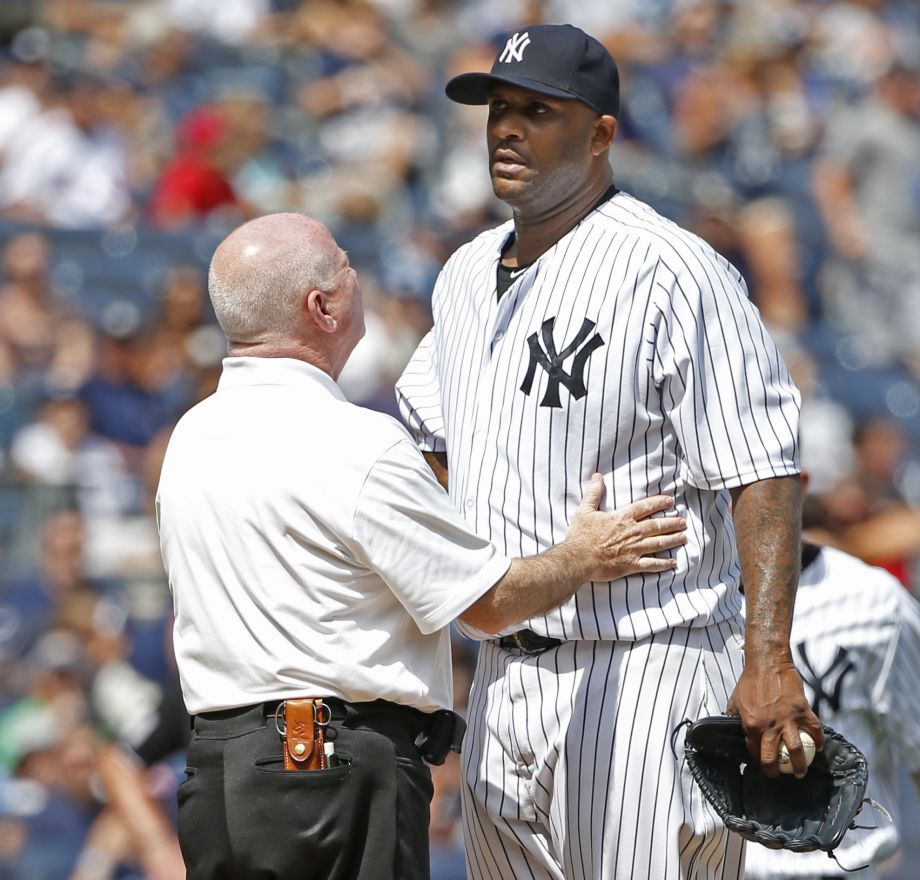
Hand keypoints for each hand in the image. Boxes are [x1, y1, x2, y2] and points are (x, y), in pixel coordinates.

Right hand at [567, 473, 686, 582]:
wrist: (579, 559)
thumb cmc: (581, 535)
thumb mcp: (585, 510)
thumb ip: (593, 493)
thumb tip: (598, 476)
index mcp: (623, 518)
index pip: (645, 507)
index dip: (659, 502)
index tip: (670, 501)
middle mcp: (633, 532)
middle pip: (657, 525)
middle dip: (672, 522)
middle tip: (683, 521)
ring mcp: (634, 549)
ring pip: (659, 543)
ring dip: (673, 539)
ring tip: (683, 537)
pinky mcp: (632, 565)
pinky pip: (652, 564)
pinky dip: (664, 564)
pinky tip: (673, 563)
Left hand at [726, 658, 824, 777]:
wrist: (767, 663)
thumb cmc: (749, 681)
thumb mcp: (735, 701)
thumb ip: (735, 719)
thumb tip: (734, 733)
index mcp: (750, 724)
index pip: (753, 751)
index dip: (757, 760)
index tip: (761, 763)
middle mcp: (769, 725)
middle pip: (773, 757)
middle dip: (774, 771)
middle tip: (778, 774)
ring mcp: (787, 719)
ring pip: (795, 750)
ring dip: (800, 765)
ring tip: (801, 772)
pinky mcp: (802, 710)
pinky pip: (814, 730)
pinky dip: (819, 741)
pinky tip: (820, 747)